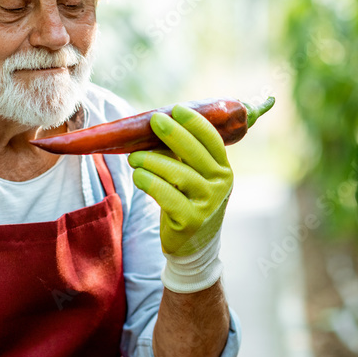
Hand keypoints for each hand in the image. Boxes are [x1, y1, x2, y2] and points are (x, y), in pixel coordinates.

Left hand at [128, 105, 233, 292]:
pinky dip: (149, 182)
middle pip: (195, 153)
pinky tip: (138, 176)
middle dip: (173, 134)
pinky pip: (166, 195)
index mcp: (223, 169)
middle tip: (154, 121)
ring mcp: (208, 204)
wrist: (193, 247)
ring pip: (177, 173)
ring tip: (134, 158)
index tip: (177, 109)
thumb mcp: (194, 178)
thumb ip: (183, 156)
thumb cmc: (188, 203)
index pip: (212, 140)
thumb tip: (157, 125)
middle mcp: (220, 185)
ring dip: (152, 160)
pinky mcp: (191, 220)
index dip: (195, 123)